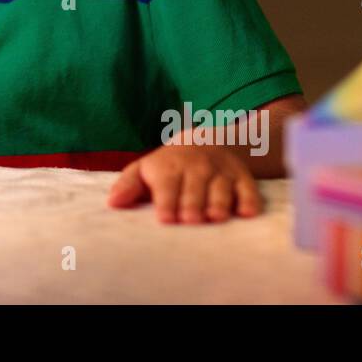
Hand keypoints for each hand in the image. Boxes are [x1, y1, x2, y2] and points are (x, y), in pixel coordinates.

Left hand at [107, 144, 261, 222]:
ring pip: (221, 188)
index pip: (167, 185)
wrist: (203, 141)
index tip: (166, 218)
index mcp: (169, 167)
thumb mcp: (144, 170)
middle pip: (195, 188)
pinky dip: (249, 200)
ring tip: (216, 217)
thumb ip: (127, 186)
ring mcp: (220, 172)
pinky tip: (247, 213)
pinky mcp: (242, 177)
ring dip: (219, 202)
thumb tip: (112, 203)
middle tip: (190, 220)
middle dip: (192, 204)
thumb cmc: (166, 166)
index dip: (167, 201)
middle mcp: (196, 168)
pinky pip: (248, 189)